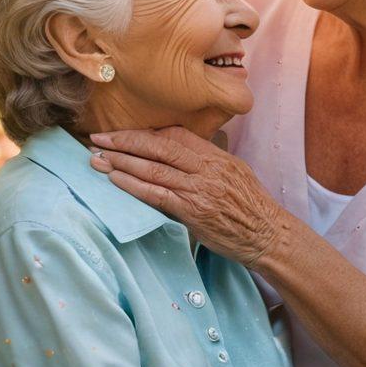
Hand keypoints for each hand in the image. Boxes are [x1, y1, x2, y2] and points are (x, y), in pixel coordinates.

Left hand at [89, 127, 284, 268]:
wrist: (269, 234)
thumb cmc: (251, 207)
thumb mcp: (233, 173)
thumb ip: (206, 162)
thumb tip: (180, 155)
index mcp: (215, 155)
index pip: (175, 134)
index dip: (145, 131)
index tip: (123, 132)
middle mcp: (206, 168)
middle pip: (159, 146)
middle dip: (124, 140)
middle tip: (98, 138)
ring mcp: (200, 189)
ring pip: (154, 169)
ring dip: (121, 162)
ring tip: (97, 158)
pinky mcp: (194, 212)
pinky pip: (157, 195)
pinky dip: (133, 186)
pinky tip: (115, 180)